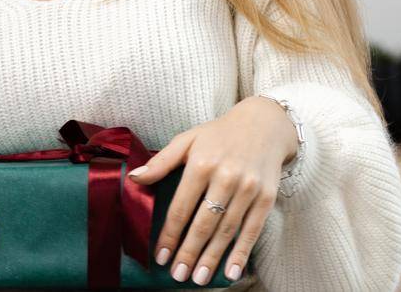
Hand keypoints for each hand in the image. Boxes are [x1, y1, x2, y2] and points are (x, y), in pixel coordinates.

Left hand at [126, 97, 297, 285]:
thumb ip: (161, 161)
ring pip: (227, 230)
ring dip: (212, 257)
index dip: (170, 234)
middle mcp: (226, 177)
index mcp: (202, 164)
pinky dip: (242, 252)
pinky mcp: (267, 198)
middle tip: (178, 275)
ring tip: (198, 278)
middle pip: (204, 223)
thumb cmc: (218, 134)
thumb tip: (134, 178)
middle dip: (189, 252)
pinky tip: (231, 271)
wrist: (263, 125)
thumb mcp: (187, 140)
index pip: (181, 207)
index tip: (160, 255)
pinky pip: (252, 230)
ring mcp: (248, 189)